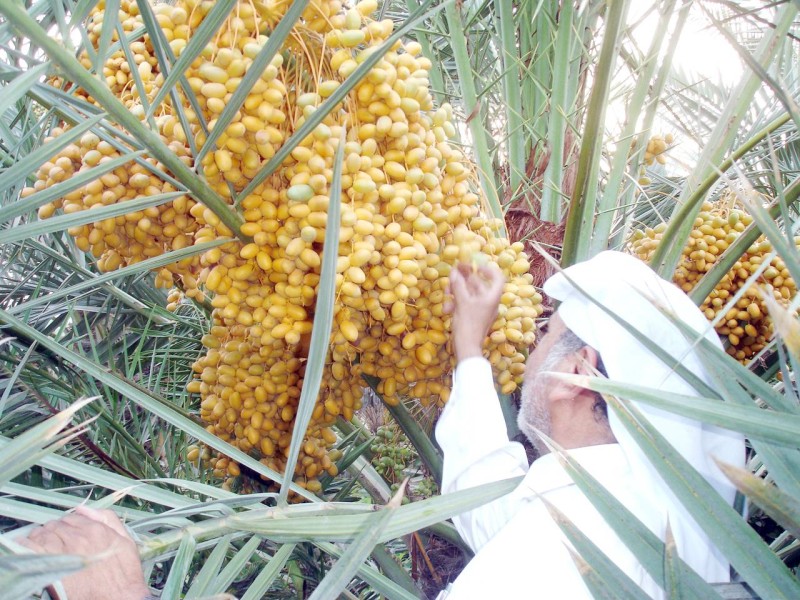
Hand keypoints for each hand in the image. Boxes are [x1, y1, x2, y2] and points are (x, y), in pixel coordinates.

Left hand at [20, 506, 148, 599]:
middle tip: (53, 542)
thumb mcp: (126, 541)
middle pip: (56, 525)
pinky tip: (29, 551)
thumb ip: (108, 519)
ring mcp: (63, 551)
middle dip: (53, 531)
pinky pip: (30, 549)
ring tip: (41, 547)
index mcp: (95, 529)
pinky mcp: (50, 567)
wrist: (119, 598)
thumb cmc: (124, 573)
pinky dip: (27, 546)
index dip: (67, 526)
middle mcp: (78, 537)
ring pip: (43, 534)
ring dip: (40, 538)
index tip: (66, 535)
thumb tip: (84, 509)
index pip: (72, 517)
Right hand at [445, 262, 505, 362]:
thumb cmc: (468, 324)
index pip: (497, 277)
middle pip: (479, 284)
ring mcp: (481, 310)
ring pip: (469, 294)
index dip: (487, 268)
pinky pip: (466, 304)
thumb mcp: (462, 302)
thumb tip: (454, 271)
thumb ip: (458, 285)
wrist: (467, 349)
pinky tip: (446, 309)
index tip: (474, 266)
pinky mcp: (473, 317)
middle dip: (463, 279)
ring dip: (456, 292)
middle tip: (452, 273)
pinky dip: (456, 303)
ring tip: (446, 293)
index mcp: (492, 297)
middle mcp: (489, 302)